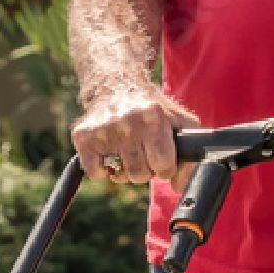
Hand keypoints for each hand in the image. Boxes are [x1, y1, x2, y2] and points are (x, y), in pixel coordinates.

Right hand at [71, 85, 199, 190]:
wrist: (116, 86)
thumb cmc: (151, 109)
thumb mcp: (179, 121)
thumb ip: (189, 154)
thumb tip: (180, 186)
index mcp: (153, 117)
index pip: (163, 165)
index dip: (165, 166)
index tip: (161, 156)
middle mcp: (127, 123)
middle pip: (141, 174)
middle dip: (146, 168)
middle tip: (143, 151)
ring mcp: (104, 130)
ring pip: (120, 177)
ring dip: (126, 170)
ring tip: (128, 152)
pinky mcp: (84, 137)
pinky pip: (96, 174)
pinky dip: (103, 170)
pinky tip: (108, 153)